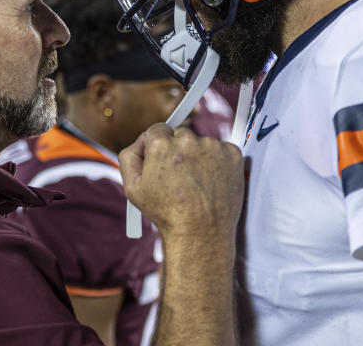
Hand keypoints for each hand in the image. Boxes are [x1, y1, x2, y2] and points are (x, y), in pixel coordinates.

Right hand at [119, 123, 243, 242]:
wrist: (200, 234)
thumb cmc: (165, 213)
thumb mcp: (132, 188)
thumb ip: (129, 156)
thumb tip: (140, 141)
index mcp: (161, 144)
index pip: (158, 130)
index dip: (158, 147)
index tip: (163, 161)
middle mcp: (188, 139)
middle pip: (180, 135)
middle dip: (178, 150)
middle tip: (180, 175)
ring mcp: (212, 146)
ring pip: (201, 143)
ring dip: (199, 156)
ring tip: (197, 184)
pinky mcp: (233, 155)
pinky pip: (222, 150)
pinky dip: (218, 162)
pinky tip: (211, 182)